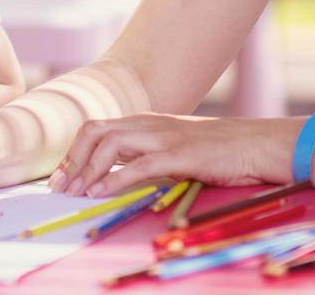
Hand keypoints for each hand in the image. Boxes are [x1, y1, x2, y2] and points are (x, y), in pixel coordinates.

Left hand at [49, 114, 278, 198]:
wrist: (255, 144)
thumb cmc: (216, 152)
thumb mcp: (173, 149)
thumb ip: (144, 156)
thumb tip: (112, 176)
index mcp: (145, 122)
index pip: (95, 129)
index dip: (73, 153)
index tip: (61, 178)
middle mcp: (149, 123)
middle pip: (94, 131)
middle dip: (72, 159)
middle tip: (60, 187)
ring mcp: (164, 136)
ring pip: (109, 143)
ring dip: (86, 170)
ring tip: (75, 192)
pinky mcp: (180, 154)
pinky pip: (137, 165)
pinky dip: (113, 179)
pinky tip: (99, 193)